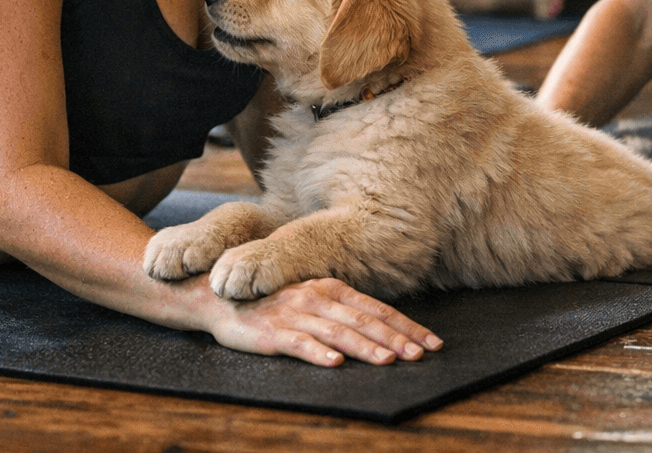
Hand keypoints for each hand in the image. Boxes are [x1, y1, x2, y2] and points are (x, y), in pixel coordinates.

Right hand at [204, 276, 442, 366]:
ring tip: (389, 361)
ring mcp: (295, 314)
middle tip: (422, 354)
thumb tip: (380, 329)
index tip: (432, 341)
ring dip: (365, 347)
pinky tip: (335, 363)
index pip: (377, 309)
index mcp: (331, 289)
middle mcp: (317, 297)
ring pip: (338, 331)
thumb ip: (341, 311)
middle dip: (396, 338)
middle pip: (364, 320)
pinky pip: (298, 343)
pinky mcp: (272, 332)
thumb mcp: (311, 299)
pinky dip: (318, 352)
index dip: (406, 326)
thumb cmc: (272, 303)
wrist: (220, 296)